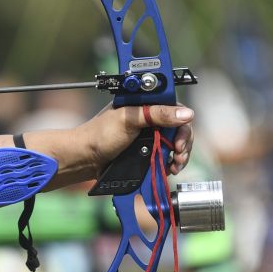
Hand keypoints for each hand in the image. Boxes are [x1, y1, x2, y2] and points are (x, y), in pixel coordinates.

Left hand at [78, 103, 194, 176]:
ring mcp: (150, 135)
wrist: (86, 159)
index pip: (176, 108)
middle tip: (178, 155)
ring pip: (175, 142)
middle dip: (183, 142)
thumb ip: (156, 114)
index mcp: (146, 103)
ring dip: (180, 155)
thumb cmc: (100, 135)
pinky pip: (166, 155)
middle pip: (179, 127)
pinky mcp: (148, 150)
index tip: (179, 140)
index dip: (183, 124)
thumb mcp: (129, 120)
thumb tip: (186, 113)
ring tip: (175, 166)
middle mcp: (150, 118)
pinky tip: (169, 168)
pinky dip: (171, 162)